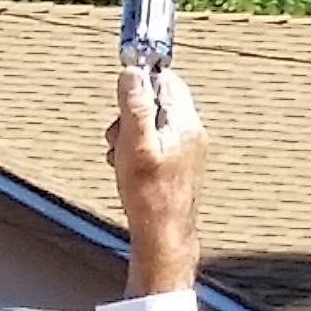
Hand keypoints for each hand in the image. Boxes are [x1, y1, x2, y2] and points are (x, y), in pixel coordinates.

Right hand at [113, 63, 205, 298]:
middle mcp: (191, 134)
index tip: (122, 99)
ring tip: (122, 158)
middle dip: (129, 114)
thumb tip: (132, 72)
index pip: (166, 81)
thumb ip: (134, 105)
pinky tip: (128, 169)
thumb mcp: (135, 144)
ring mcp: (187, 151)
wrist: (163, 238)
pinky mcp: (179, 166)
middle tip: (119, 137)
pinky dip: (136, 152)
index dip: (140, 85)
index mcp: (186, 124)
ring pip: (151, 125)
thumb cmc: (150, 196)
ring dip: (128, 135)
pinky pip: (153, 145)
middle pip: (156, 102)